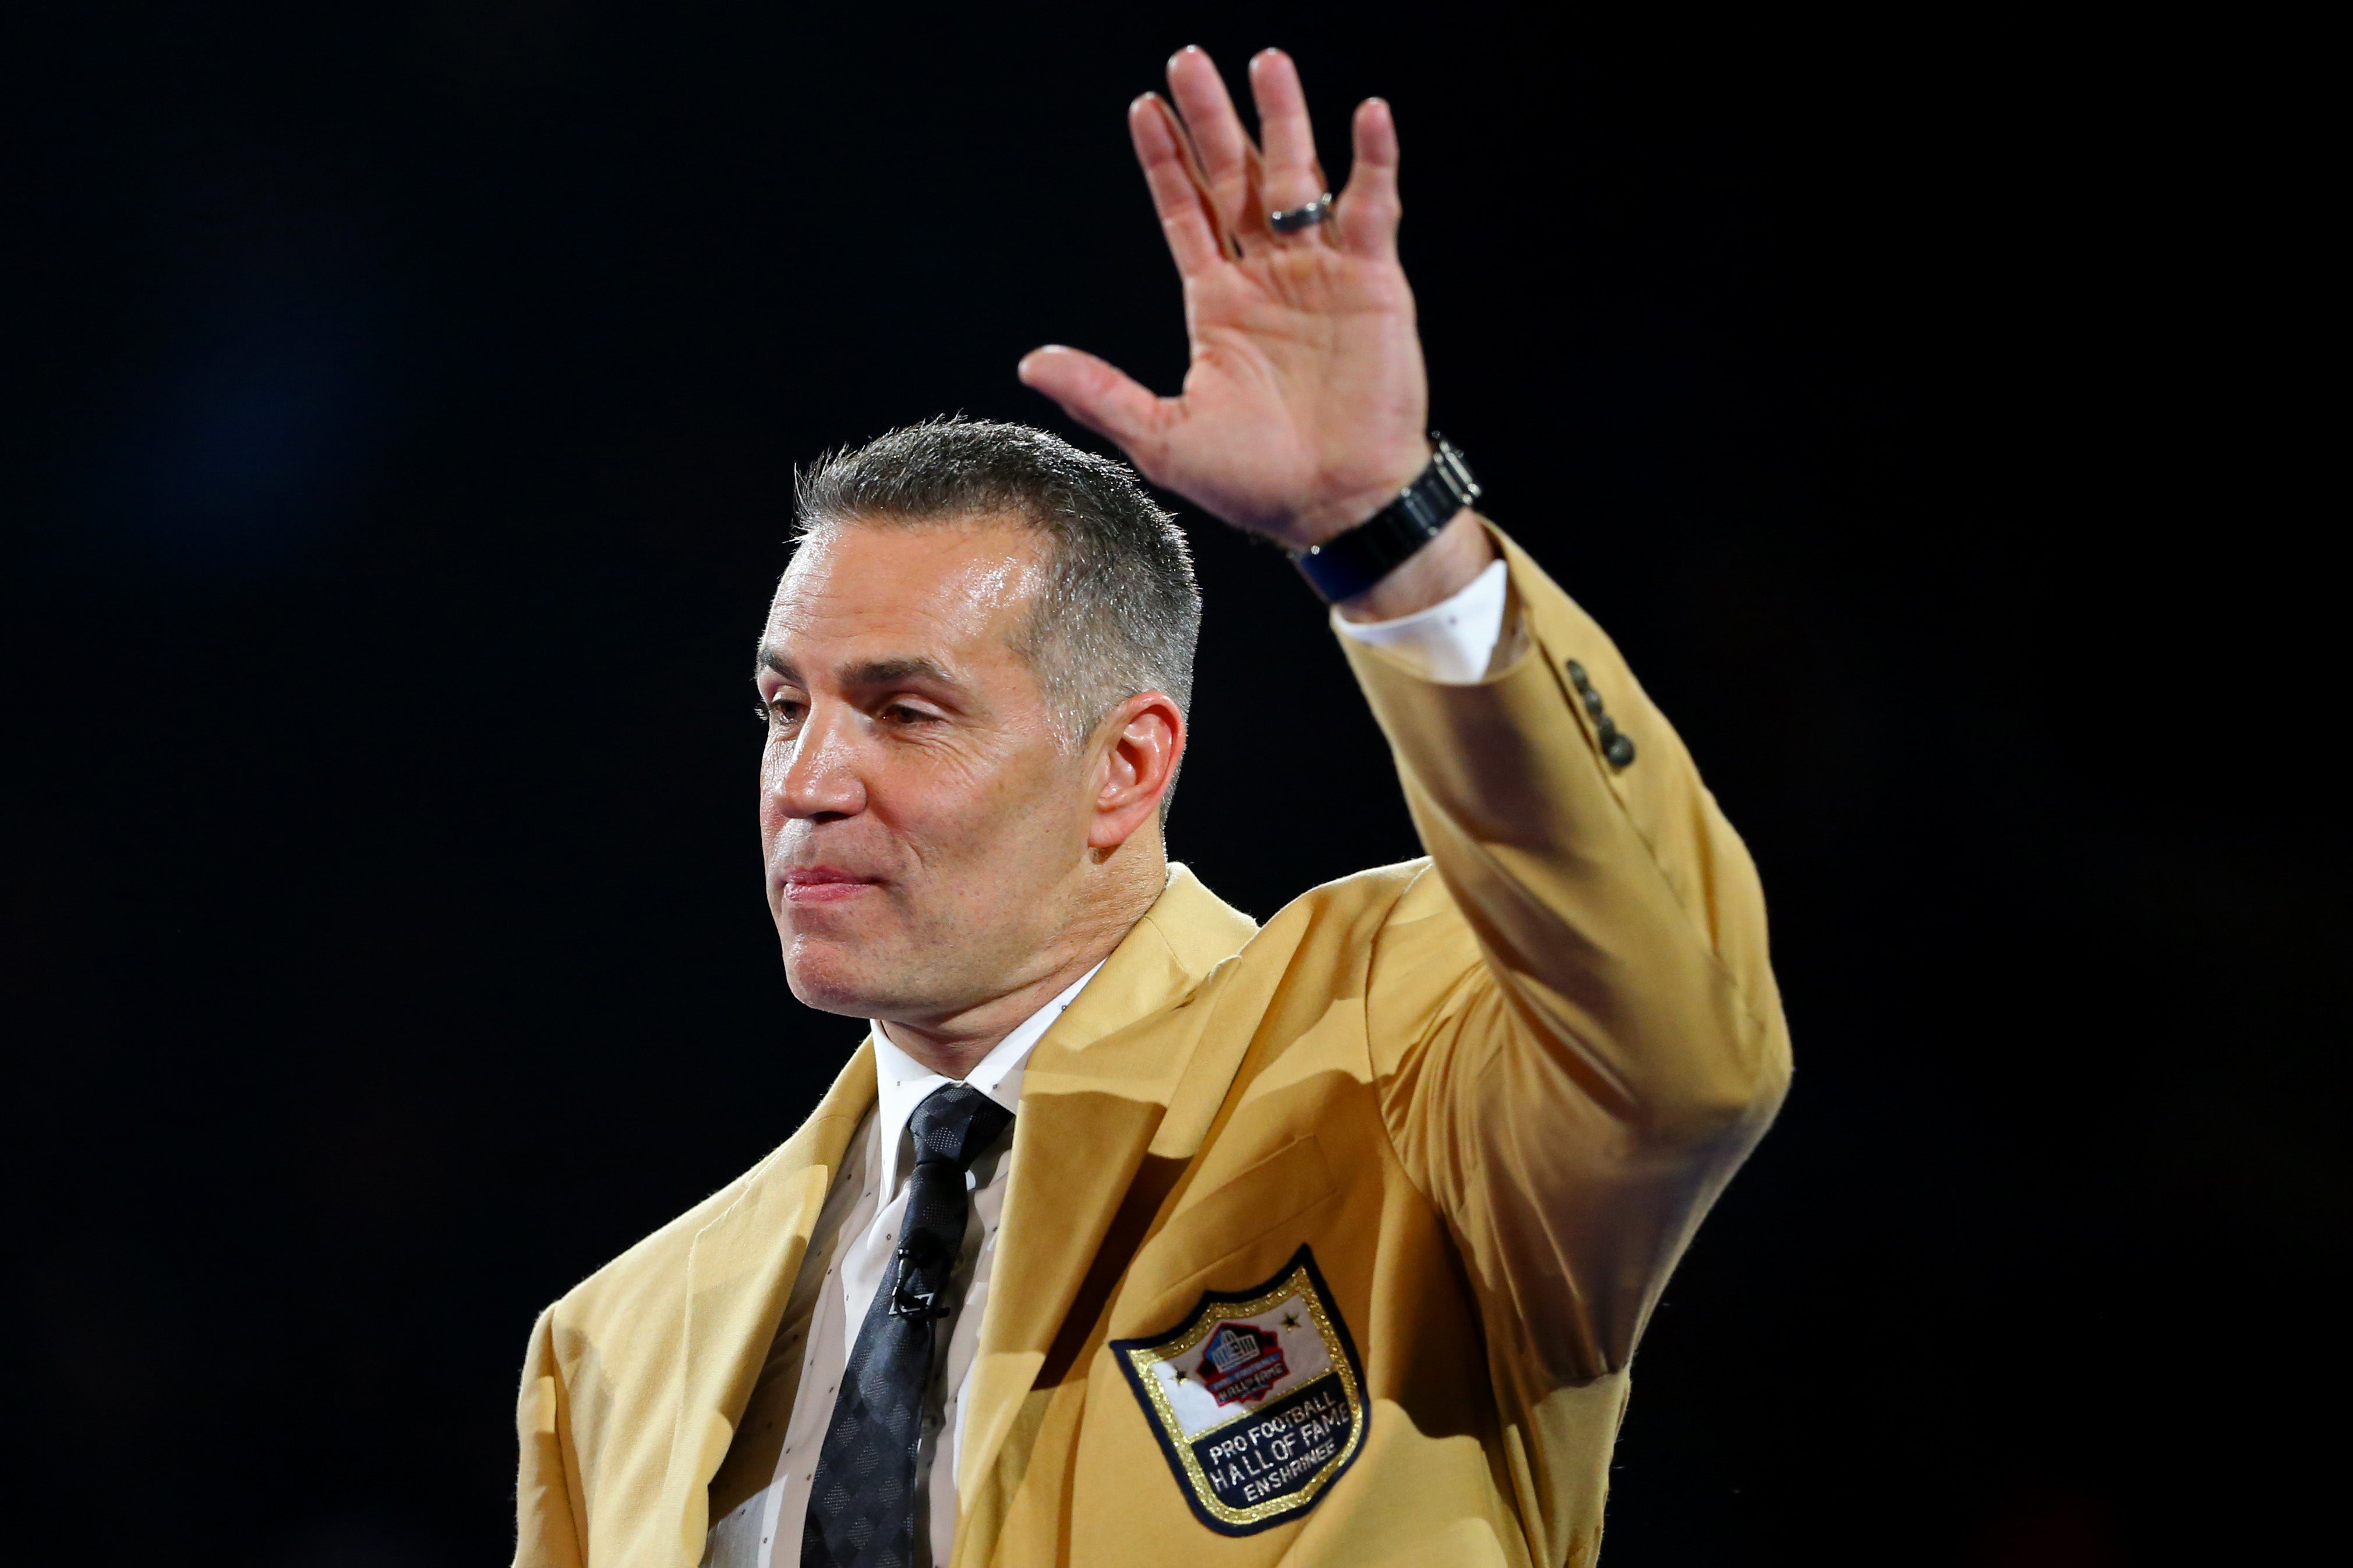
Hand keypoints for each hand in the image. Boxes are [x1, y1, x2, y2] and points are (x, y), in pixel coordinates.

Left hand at [1019, 47, 1434, 551]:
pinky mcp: (1373, 282)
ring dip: (1284, 120)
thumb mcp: (1160, 437)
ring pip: (1297, 180)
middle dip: (1211, 120)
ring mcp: (1320, 274)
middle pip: (1233, 179)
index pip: (1184, 213)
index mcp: (1217, 306)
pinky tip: (1368, 115)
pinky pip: (1373, 208)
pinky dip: (1374, 162)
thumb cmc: (1252, 482)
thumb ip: (1099, 392)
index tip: (1143, 108)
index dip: (1164, 162)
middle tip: (1188, 60)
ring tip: (1265, 62)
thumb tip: (1031, 363)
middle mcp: (1266, 278)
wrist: (1333, 506)